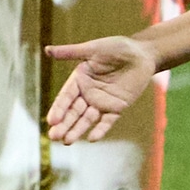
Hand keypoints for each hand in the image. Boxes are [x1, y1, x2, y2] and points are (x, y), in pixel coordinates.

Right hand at [42, 35, 158, 139]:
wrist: (143, 54)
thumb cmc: (117, 47)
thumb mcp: (93, 49)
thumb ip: (70, 52)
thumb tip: (47, 50)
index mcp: (79, 79)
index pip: (65, 97)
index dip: (58, 109)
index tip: (51, 121)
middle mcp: (88, 92)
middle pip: (73, 111)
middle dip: (64, 124)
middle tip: (53, 137)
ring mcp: (102, 101)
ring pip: (87, 119)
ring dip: (77, 130)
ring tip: (67, 141)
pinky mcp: (117, 107)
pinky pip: (107, 121)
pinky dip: (100, 129)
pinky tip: (92, 139)